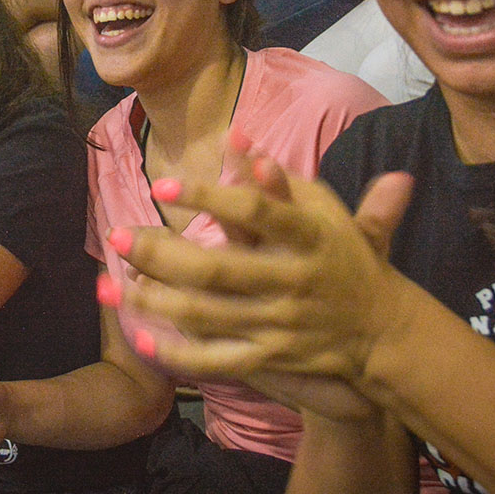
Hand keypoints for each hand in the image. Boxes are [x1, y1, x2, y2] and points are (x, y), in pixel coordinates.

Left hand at [106, 134, 412, 403]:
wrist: (382, 330)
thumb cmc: (343, 255)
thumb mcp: (324, 210)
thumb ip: (278, 177)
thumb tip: (236, 134)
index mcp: (309, 236)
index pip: (255, 211)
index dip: (208, 196)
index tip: (162, 184)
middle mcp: (293, 281)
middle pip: (217, 270)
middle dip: (161, 255)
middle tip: (117, 236)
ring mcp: (280, 324)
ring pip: (208, 315)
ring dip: (155, 302)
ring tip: (111, 285)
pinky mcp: (271, 358)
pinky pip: (219, 361)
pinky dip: (180, 354)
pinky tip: (142, 340)